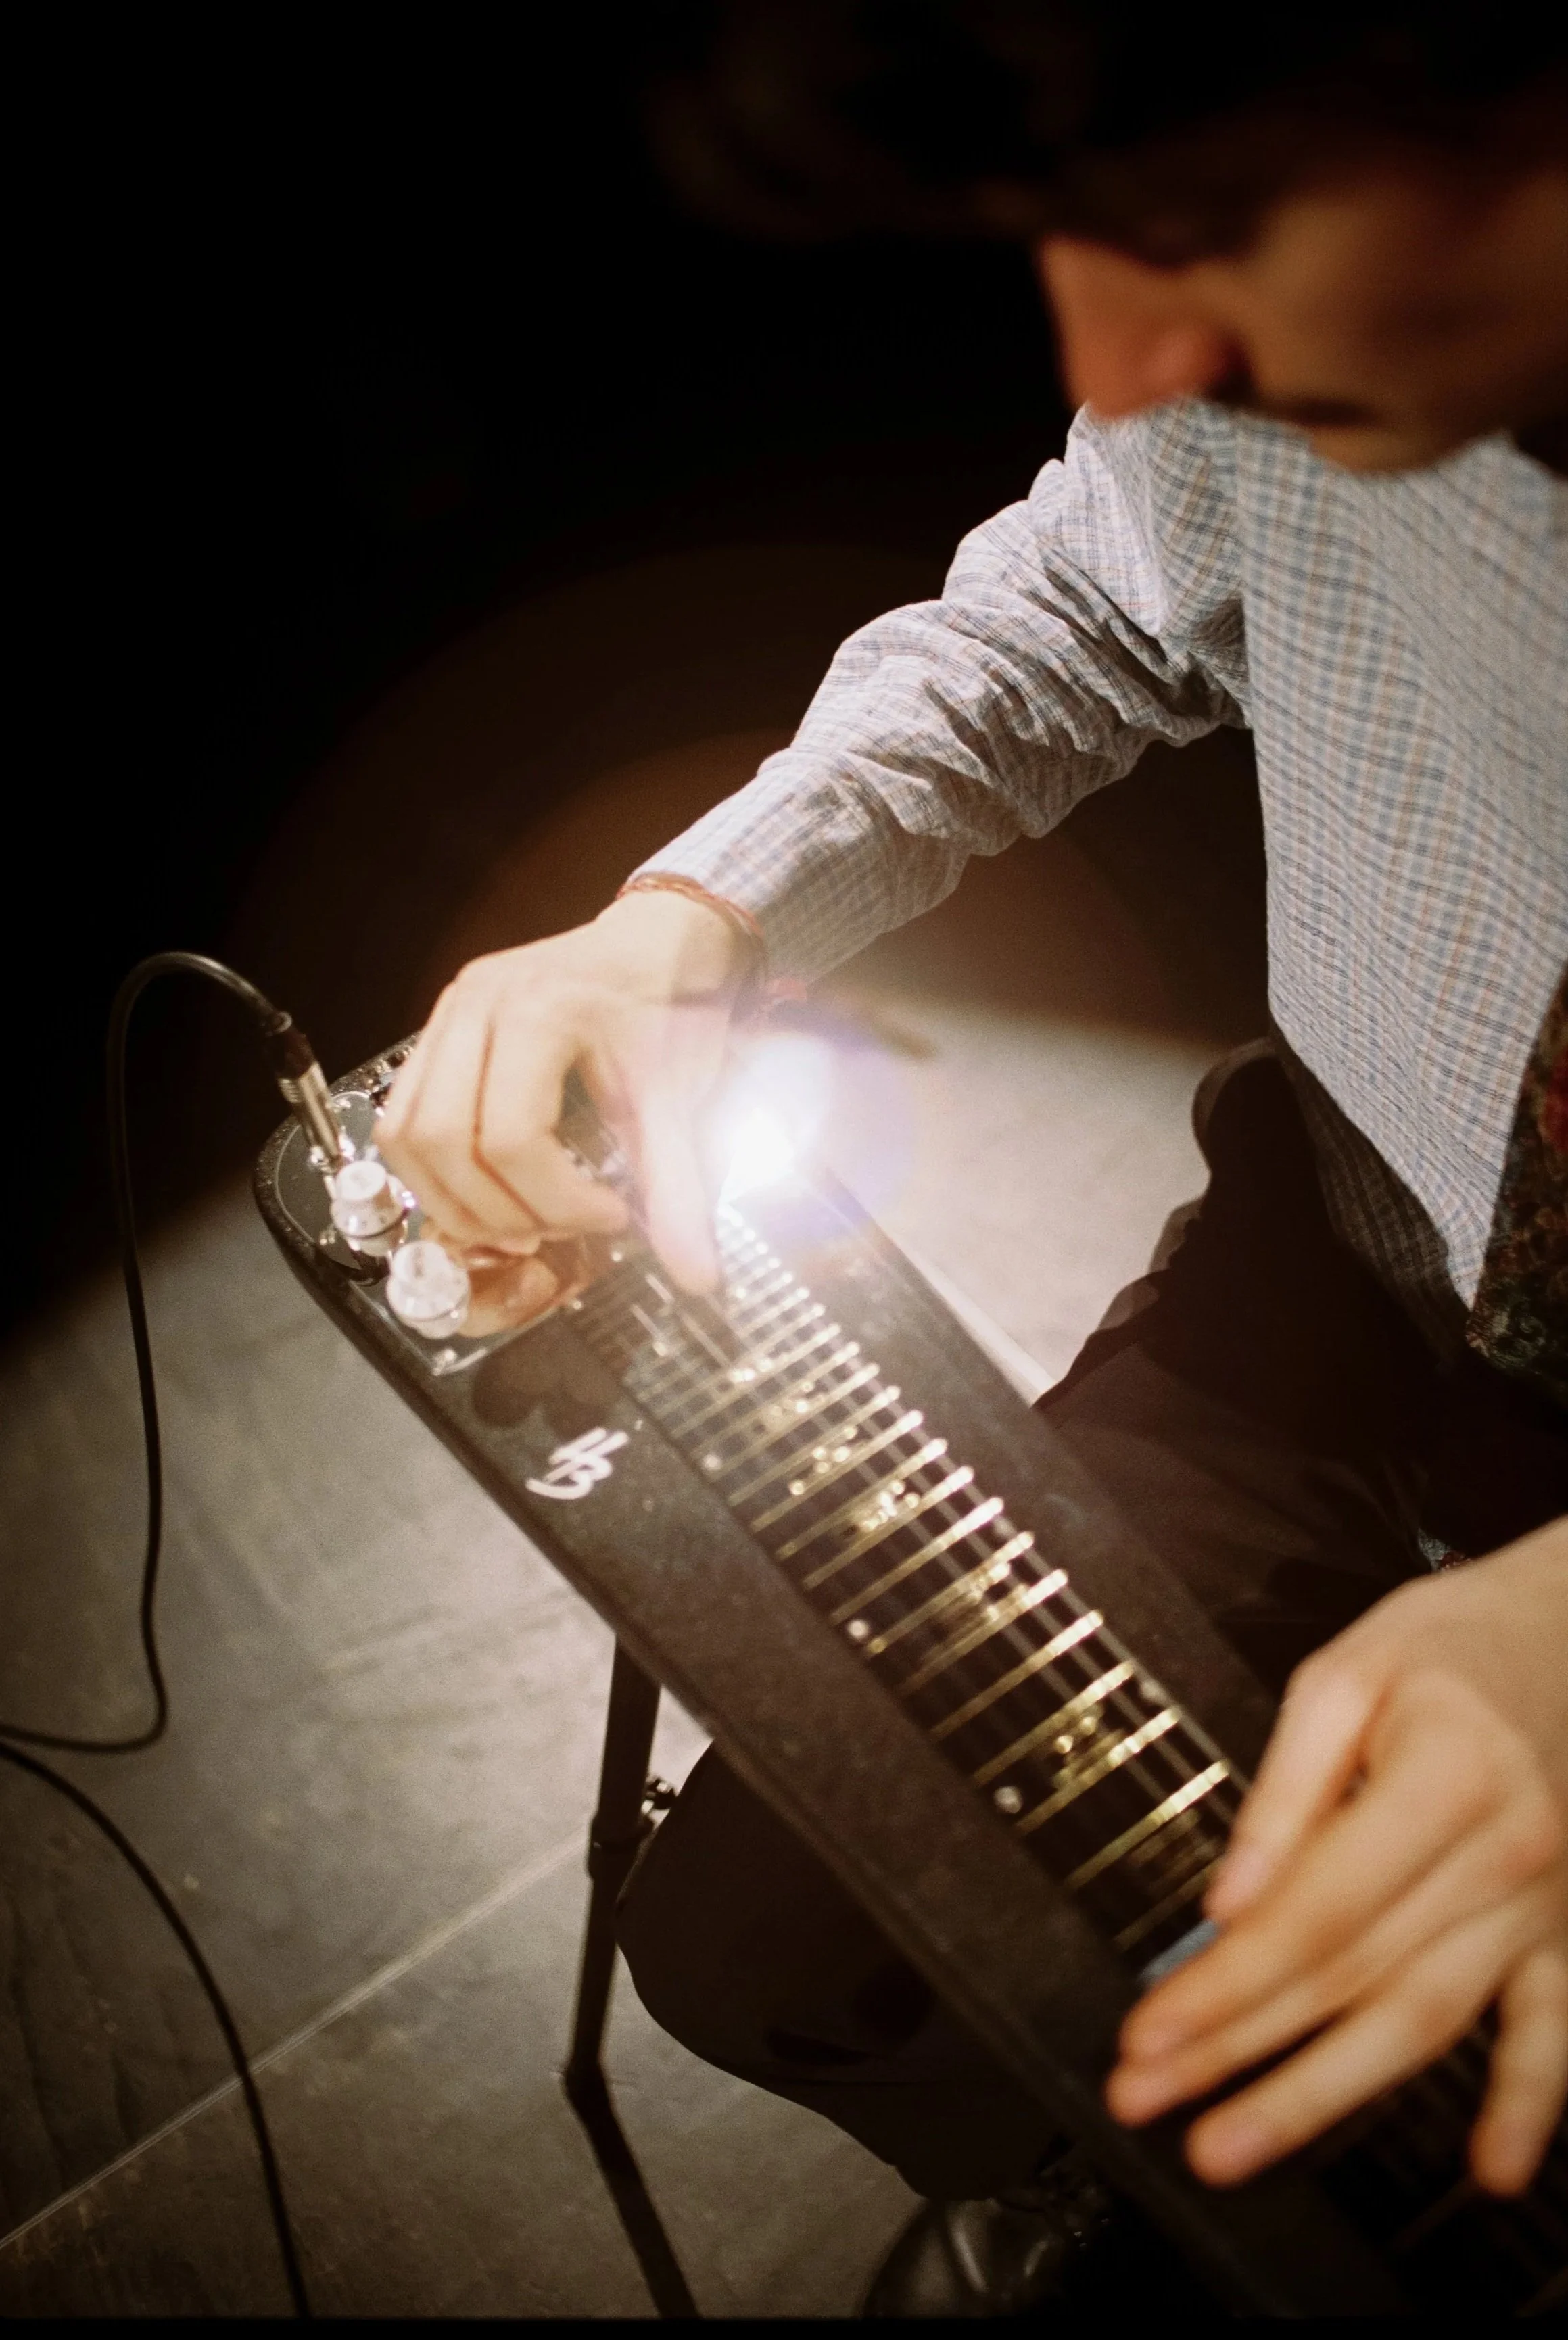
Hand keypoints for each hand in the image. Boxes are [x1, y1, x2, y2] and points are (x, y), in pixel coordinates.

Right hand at [376, 889, 753, 1290]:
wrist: (662, 937)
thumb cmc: (672, 1004)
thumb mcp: (681, 1094)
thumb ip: (679, 1188)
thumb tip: (697, 1276)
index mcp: (539, 1011)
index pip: (511, 1138)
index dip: (557, 1201)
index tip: (612, 1217)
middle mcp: (476, 1005)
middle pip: (440, 1141)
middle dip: (493, 1211)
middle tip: (553, 1232)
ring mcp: (448, 1014)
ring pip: (404, 1133)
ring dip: (450, 1198)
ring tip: (518, 1222)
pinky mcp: (438, 1030)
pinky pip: (403, 1116)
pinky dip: (435, 1169)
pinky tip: (491, 1188)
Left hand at [1108, 1517, 1567, 2194]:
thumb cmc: (1456, 1641)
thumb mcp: (1351, 1672)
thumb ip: (1287, 1786)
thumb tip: (1227, 1898)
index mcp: (1447, 1777)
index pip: (1315, 1910)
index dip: (1225, 1983)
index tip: (1149, 2032)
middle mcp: (1504, 1854)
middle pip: (1353, 1975)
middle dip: (1240, 2051)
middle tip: (1150, 2100)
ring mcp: (1544, 1905)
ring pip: (1425, 2020)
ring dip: (1324, 2093)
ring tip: (1235, 2145)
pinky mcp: (1567, 1930)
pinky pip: (1551, 2031)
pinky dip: (1527, 2104)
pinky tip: (1492, 2173)